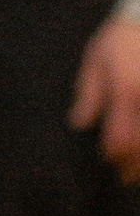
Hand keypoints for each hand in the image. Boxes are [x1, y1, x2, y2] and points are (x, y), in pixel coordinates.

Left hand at [71, 10, 139, 181]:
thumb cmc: (120, 36)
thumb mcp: (96, 60)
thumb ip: (89, 94)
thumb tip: (80, 122)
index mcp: (125, 93)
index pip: (120, 139)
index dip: (115, 156)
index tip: (111, 164)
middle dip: (135, 166)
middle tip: (127, 179)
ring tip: (139, 171)